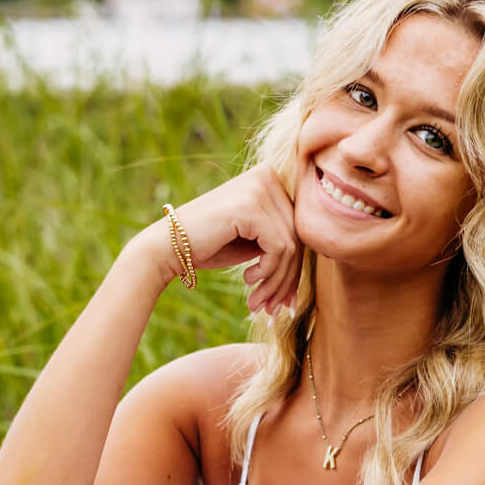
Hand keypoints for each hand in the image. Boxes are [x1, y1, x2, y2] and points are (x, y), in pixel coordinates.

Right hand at [152, 167, 303, 317]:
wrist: (167, 246)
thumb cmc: (208, 245)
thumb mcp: (253, 241)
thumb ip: (282, 241)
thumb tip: (317, 263)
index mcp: (269, 179)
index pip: (298, 227)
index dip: (294, 268)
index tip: (283, 299)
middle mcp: (267, 176)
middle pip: (298, 236)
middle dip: (287, 279)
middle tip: (272, 308)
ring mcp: (260, 188)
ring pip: (292, 246)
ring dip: (277, 282)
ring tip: (258, 302)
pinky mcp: (252, 206)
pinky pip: (280, 248)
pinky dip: (269, 272)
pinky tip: (247, 280)